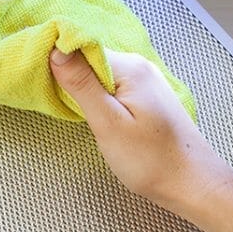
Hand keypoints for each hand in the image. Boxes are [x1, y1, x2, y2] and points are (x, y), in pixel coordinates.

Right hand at [49, 48, 232, 216]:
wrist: (192, 184)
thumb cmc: (152, 161)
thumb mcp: (109, 123)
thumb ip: (82, 85)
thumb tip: (57, 50)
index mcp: (131, 67)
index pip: (82, 47)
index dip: (58, 61)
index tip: (40, 79)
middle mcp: (140, 67)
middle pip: (91, 59)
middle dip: (70, 77)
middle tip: (54, 101)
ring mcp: (145, 81)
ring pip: (101, 75)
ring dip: (84, 89)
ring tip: (74, 111)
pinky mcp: (146, 97)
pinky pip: (113, 87)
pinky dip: (98, 97)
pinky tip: (96, 116)